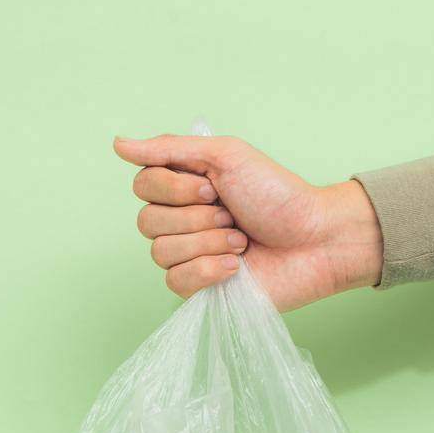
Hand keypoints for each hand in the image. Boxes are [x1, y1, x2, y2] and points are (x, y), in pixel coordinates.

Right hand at [114, 133, 382, 311]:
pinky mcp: (199, 289)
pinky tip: (237, 266)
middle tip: (232, 215)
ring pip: (160, 253)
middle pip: (147, 222)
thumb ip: (170, 148)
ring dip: (208, 243)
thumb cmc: (278, 196)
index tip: (215, 187)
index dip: (176, 189)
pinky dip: (209, 270)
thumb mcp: (226, 155)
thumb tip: (118, 144)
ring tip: (241, 240)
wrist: (315, 240)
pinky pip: (176, 282)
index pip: (143, 186)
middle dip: (197, 217)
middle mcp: (179, 221)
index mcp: (183, 187)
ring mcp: (187, 257)